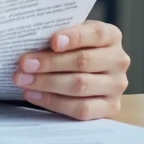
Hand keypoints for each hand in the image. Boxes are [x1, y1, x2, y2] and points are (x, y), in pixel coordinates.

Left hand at [12, 20, 129, 120]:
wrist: (90, 72)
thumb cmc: (74, 49)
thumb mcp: (71, 36)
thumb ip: (58, 37)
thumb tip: (29, 41)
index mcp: (111, 36)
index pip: (96, 34)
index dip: (74, 37)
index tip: (52, 42)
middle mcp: (119, 60)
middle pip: (83, 62)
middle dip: (50, 63)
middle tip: (24, 64)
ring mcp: (117, 86)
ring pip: (80, 86)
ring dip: (47, 83)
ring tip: (24, 80)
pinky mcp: (111, 108)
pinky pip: (81, 108)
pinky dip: (53, 102)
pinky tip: (34, 94)